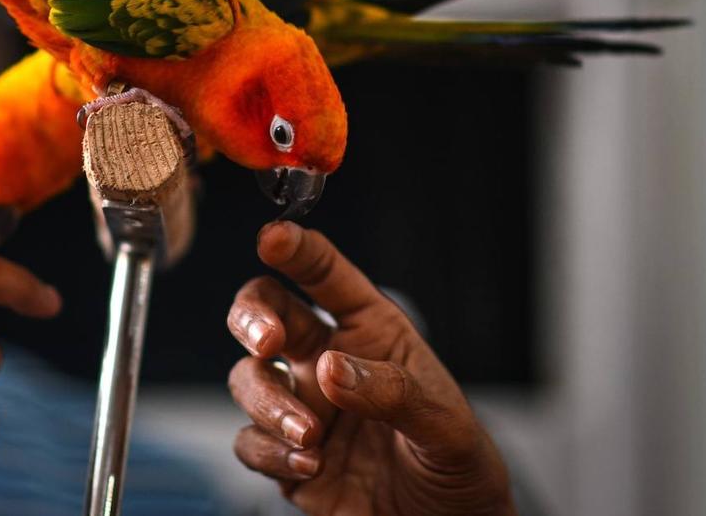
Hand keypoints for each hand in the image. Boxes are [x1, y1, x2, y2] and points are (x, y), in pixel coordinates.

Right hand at [227, 222, 514, 515]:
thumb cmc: (456, 468)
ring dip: (268, 402)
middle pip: (265, 311)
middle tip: (268, 340)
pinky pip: (249, 441)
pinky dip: (269, 451)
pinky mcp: (283, 456)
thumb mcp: (445, 426)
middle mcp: (327, 361)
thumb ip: (393, 393)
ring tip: (311, 434)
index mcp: (371, 333)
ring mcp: (301, 407)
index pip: (325, 276)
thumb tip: (332, 368)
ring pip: (248, 378)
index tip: (274, 237)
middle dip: (252, 316)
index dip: (297, 249)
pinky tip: (308, 464)